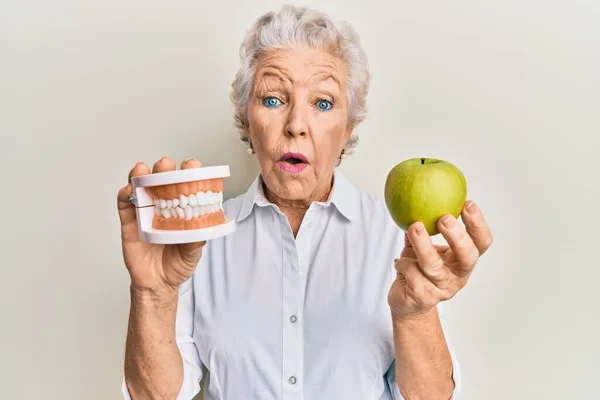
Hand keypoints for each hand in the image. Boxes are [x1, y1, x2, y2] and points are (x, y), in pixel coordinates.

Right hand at [117, 157, 205, 294]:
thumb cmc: (177, 264)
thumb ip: (196, 239)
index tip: (192, 166)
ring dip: (140, 175)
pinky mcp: (129, 223)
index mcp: (181, 209)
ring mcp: (144, 212)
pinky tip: (128, 190)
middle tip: (165, 165)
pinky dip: (124, 194)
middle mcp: (162, 206)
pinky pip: (124, 205)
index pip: (185, 185)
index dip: (188, 173)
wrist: (158, 284)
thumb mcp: (193, 253)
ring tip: (142, 170)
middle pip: (161, 180)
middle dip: (163, 169)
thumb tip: (202, 226)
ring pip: (140, 187)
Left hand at [388, 200, 492, 320]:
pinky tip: (399, 261)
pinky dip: (404, 263)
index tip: (467, 204)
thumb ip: (423, 225)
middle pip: (468, 256)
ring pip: (434, 265)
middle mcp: (458, 275)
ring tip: (414, 226)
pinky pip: (412, 274)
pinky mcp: (424, 298)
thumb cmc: (417, 269)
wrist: (407, 302)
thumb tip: (417, 192)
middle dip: (458, 236)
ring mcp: (442, 289)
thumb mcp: (421, 245)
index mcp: (463, 260)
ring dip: (423, 244)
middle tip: (444, 218)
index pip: (482, 243)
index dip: (478, 224)